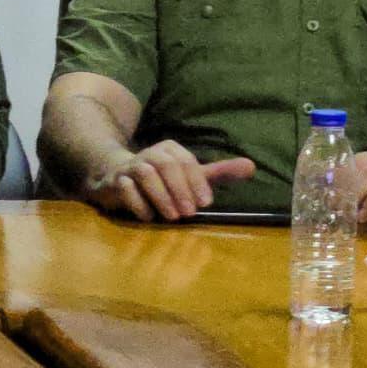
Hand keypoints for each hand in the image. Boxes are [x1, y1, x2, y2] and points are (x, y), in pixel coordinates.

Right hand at [82, 140, 255, 221]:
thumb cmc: (161, 178)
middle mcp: (149, 154)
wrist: (116, 176)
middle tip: (190, 213)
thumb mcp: (190, 174)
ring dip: (161, 196)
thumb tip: (251, 166)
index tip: (206, 203)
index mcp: (169, 150)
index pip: (185, 161)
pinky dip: (137, 203)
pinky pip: (125, 188)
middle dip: (179, 189)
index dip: (196, 181)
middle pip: (165, 165)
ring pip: (144, 174)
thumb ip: (218, 172)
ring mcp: (130, 167)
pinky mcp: (114, 182)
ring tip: (173, 217)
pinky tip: (149, 217)